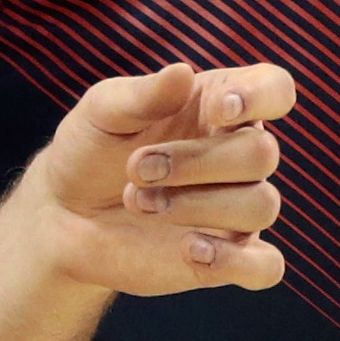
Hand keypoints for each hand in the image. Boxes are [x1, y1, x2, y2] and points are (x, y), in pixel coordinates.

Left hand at [22, 59, 296, 294]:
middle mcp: (238, 156)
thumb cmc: (91, 149)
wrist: (65, 213)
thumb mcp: (103, 112)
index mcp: (220, 106)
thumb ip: (142, 95)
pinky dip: (236, 261)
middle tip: (134, 168)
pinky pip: (265, 267)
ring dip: (198, 205)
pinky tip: (192, 251)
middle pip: (261, 154)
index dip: (261, 96)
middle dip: (196, 162)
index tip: (220, 110)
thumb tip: (182, 73)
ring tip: (139, 202)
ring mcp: (237, 210)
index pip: (274, 90)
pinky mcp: (228, 258)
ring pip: (261, 206)